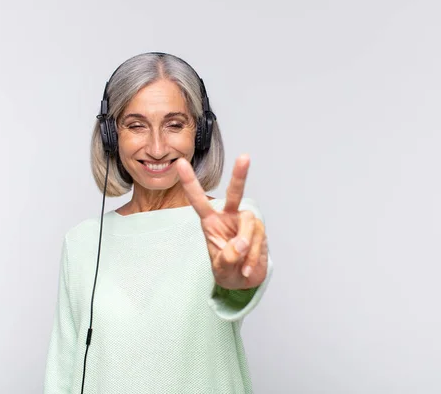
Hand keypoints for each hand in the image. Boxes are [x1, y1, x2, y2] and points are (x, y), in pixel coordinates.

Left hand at [176, 154, 267, 289]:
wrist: (244, 281)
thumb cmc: (227, 269)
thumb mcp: (220, 268)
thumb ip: (226, 257)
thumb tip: (240, 245)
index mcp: (211, 221)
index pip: (198, 200)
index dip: (190, 182)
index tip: (181, 164)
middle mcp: (229, 216)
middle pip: (234, 193)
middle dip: (240, 175)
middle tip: (245, 157)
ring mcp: (245, 222)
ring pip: (248, 224)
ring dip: (245, 247)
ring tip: (240, 266)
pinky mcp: (259, 230)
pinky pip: (257, 239)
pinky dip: (252, 257)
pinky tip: (246, 268)